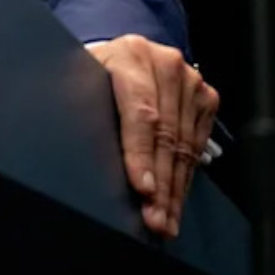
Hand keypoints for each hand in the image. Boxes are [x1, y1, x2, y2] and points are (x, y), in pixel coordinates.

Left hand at [87, 34, 218, 238]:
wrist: (125, 54)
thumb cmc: (95, 70)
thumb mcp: (80, 78)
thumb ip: (79, 103)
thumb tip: (68, 144)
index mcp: (131, 56)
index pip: (140, 113)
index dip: (140, 153)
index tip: (142, 188)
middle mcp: (166, 66)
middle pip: (167, 136)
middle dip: (160, 184)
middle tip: (155, 218)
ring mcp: (191, 82)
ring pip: (185, 147)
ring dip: (175, 189)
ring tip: (165, 220)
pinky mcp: (206, 98)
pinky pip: (197, 146)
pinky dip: (186, 178)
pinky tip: (176, 200)